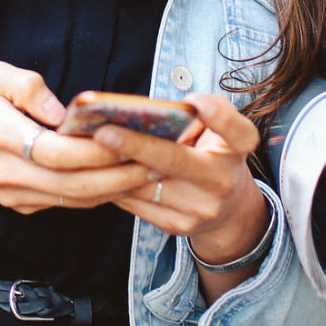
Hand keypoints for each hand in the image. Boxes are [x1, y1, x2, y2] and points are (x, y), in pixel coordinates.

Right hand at [0, 62, 156, 211]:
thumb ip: (27, 85)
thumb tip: (63, 111)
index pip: (55, 152)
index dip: (94, 150)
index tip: (129, 139)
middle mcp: (6, 173)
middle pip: (73, 184)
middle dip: (119, 175)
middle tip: (158, 160)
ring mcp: (14, 195)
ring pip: (75, 200)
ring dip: (116, 189)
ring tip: (152, 170)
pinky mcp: (23, 205)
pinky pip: (69, 203)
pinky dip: (100, 193)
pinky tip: (125, 178)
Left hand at [95, 94, 270, 274]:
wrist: (228, 211)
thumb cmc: (214, 154)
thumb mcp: (219, 132)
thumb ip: (201, 113)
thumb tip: (151, 109)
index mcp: (236, 151)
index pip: (238, 132)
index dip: (218, 116)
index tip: (195, 100)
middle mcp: (221, 182)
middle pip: (176, 161)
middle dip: (137, 146)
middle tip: (103, 132)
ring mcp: (199, 208)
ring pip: (146, 184)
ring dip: (115, 165)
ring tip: (87, 146)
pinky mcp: (177, 225)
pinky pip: (137, 202)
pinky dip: (115, 183)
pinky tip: (97, 168)